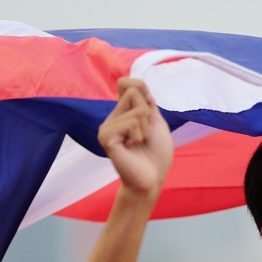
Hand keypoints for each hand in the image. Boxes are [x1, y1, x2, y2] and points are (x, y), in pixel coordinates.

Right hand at [97, 78, 173, 195]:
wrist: (151, 180)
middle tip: (144, 136)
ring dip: (145, 129)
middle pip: (133, 91)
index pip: (127, 83)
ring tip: (138, 144)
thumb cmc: (156, 155)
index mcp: (123, 113)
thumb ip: (146, 102)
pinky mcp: (106, 137)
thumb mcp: (156, 122)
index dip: (141, 89)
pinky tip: (131, 148)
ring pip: (136, 109)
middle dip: (148, 114)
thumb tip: (134, 82)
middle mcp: (112, 117)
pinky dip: (139, 136)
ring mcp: (106, 127)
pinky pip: (131, 123)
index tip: (148, 112)